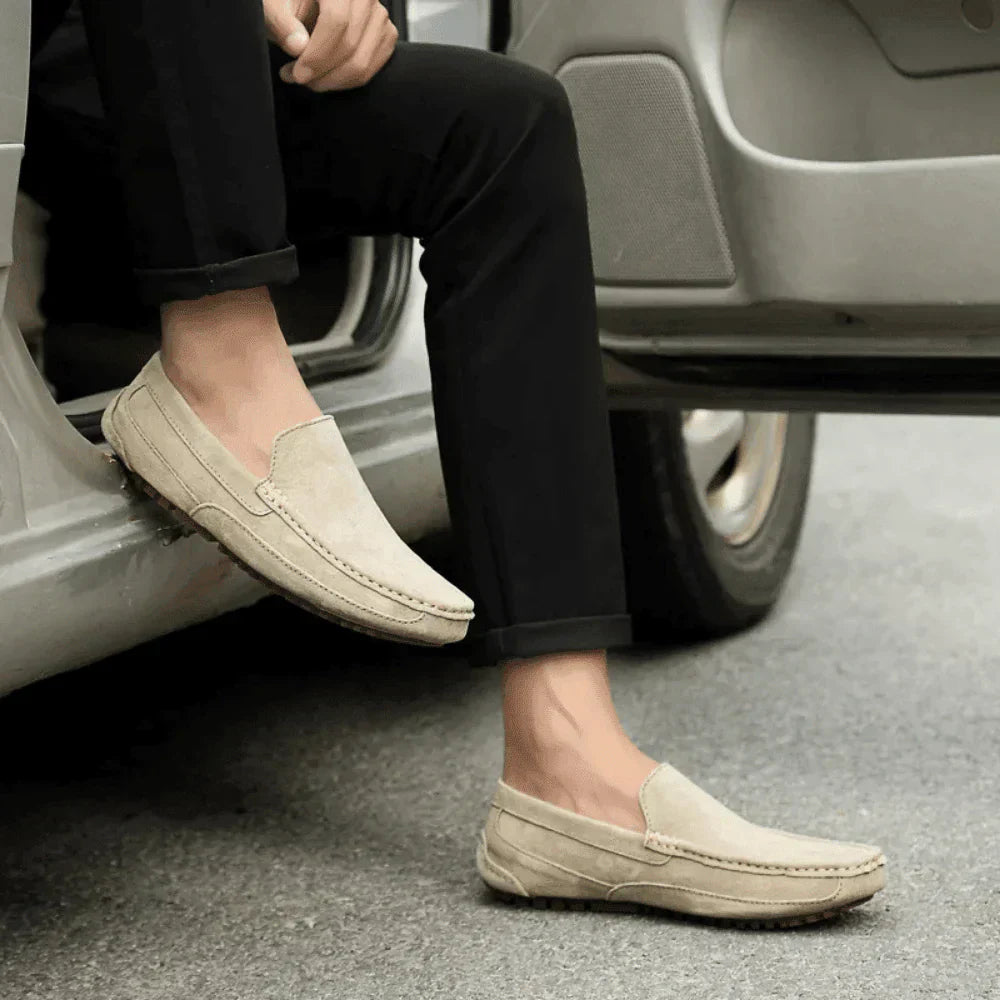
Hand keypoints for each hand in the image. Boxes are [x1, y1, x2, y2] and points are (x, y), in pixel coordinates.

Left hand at [268, 0, 397, 91]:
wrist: (308, 3)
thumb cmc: (290, 2)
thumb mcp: (274, 5)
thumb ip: (280, 21)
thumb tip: (298, 46)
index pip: (337, 20)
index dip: (318, 53)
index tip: (299, 73)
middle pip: (351, 45)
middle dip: (322, 71)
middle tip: (299, 78)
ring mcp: (379, 15)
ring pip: (362, 62)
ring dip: (333, 80)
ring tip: (309, 78)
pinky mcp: (386, 34)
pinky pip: (371, 69)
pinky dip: (347, 81)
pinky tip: (326, 76)